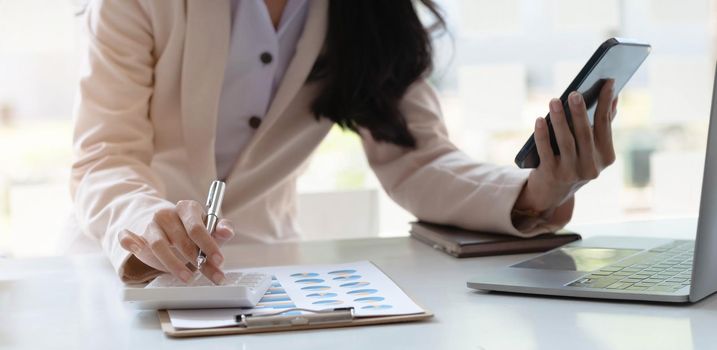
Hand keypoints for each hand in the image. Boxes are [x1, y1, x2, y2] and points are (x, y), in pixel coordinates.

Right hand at [118, 200, 234, 283]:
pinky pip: (127, 237)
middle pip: (181, 240)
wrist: (168, 225)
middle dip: (198, 260)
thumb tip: (227, 231)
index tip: (219, 261)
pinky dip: (130, 242)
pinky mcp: (136, 235)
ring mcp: (150, 225)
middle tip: (210, 275)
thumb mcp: (210, 228)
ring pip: (158, 244)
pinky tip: (137, 249)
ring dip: (173, 264)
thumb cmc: (192, 230)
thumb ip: (220, 229)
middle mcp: (166, 214)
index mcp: (187, 208)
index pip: (196, 227)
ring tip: (187, 277)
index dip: (209, 245)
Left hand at [514, 79, 618, 219]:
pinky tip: (539, 119)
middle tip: (574, 93)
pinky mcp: (552, 175)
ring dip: (559, 120)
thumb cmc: (573, 161)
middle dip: (580, 112)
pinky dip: (542, 134)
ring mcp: (571, 172)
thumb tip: (615, 97)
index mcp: (606, 156)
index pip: (605, 125)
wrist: (552, 193)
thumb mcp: (590, 147)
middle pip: (585, 134)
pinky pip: (546, 151)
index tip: (607, 82)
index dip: (605, 103)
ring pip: (566, 142)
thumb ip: (602, 124)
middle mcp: (591, 167)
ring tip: (554, 100)